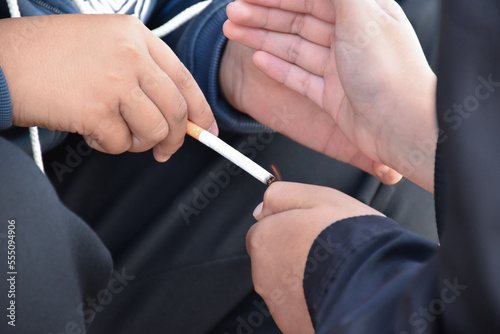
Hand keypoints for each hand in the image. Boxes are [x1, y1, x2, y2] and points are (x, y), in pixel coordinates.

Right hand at [0, 14, 216, 161]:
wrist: (2, 61)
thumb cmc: (50, 56)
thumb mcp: (105, 45)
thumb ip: (143, 73)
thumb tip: (177, 114)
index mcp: (136, 35)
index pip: (185, 78)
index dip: (200, 109)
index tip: (207, 129)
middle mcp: (131, 55)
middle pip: (176, 109)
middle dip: (176, 138)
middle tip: (165, 150)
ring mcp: (114, 82)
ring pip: (155, 130)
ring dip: (140, 143)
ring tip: (118, 133)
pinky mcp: (96, 110)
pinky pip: (122, 144)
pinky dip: (110, 146)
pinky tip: (92, 131)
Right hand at [224, 0, 436, 191]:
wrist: (402, 127)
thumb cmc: (391, 72)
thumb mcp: (364, 15)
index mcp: (361, 14)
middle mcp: (350, 40)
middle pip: (298, 21)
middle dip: (263, 15)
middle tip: (233, 12)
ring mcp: (339, 69)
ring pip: (293, 47)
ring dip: (263, 38)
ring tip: (235, 31)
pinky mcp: (332, 96)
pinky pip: (298, 76)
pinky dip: (277, 66)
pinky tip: (259, 58)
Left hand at [247, 181, 382, 333]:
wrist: (372, 285)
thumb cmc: (349, 239)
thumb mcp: (318, 197)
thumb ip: (283, 195)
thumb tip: (263, 205)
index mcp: (264, 239)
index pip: (263, 230)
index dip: (288, 227)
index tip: (308, 230)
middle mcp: (262, 273)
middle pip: (273, 259)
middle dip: (293, 254)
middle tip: (324, 250)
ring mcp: (277, 302)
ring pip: (286, 284)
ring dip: (302, 278)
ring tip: (332, 270)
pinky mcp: (291, 323)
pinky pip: (298, 307)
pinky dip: (310, 300)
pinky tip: (331, 290)